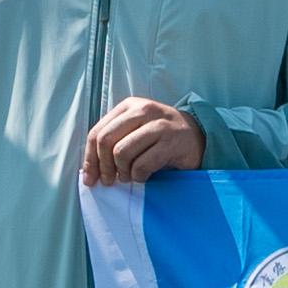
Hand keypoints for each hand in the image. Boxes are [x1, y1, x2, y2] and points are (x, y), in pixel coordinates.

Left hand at [79, 98, 205, 184]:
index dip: (90, 158)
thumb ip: (114, 141)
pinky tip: (143, 177)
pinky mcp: (171, 142)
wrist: (198, 137)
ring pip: (122, 152)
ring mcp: (159, 125)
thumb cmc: (161, 138)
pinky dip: (138, 176)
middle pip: (106, 141)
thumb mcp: (136, 130)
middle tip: (109, 181)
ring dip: (122, 172)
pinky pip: (142, 165)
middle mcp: (143, 110)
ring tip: (128, 177)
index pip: (98, 131)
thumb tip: (89, 169)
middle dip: (103, 166)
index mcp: (129, 106)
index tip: (90, 178)